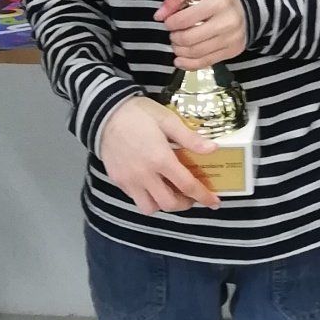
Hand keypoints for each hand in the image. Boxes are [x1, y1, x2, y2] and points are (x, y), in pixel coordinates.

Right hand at [97, 94, 221, 213]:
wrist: (104, 112)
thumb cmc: (139, 113)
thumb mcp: (168, 120)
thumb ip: (190, 138)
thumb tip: (213, 149)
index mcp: (160, 159)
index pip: (187, 186)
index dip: (203, 197)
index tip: (215, 202)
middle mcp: (144, 175)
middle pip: (169, 203)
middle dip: (185, 204)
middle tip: (191, 195)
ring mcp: (129, 180)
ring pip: (149, 207)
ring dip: (164, 204)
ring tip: (171, 192)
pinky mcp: (118, 180)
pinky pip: (135, 199)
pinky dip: (148, 197)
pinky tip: (153, 184)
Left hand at [157, 0, 247, 71]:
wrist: (247, 7)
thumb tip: (159, 16)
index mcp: (218, 1)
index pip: (186, 19)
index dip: (171, 23)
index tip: (168, 22)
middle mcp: (227, 21)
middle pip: (190, 38)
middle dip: (175, 38)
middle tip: (173, 34)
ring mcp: (232, 38)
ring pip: (196, 53)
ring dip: (180, 51)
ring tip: (177, 45)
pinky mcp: (233, 51)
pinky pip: (206, 63)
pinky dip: (189, 64)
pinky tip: (180, 60)